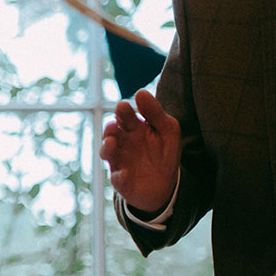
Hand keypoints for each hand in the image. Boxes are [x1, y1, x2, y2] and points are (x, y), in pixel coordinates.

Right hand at [100, 90, 180, 213]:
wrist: (166, 184)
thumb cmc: (164, 152)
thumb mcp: (167, 129)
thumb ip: (155, 112)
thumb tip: (140, 92)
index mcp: (133, 128)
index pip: (124, 116)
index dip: (122, 112)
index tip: (123, 106)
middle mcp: (123, 143)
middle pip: (112, 133)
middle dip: (110, 129)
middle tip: (113, 125)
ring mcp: (120, 161)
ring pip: (107, 153)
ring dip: (107, 148)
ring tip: (111, 143)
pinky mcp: (121, 181)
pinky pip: (117, 178)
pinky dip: (119, 176)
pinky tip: (125, 174)